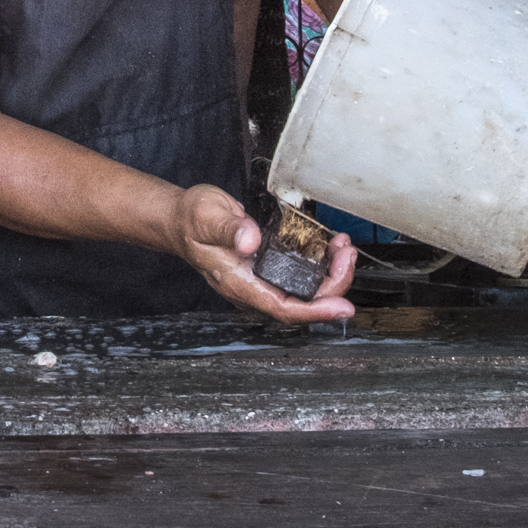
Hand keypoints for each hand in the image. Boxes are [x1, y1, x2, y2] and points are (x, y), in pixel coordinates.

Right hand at [171, 183, 356, 322]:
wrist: (180, 220)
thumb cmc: (191, 220)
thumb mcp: (206, 216)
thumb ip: (229, 228)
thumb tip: (250, 242)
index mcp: (238, 282)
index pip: (282, 308)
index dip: (315, 311)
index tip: (342, 307)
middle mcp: (252, 288)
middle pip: (301, 303)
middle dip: (332, 285)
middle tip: (347, 255)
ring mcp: (261, 281)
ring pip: (304, 292)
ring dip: (330, 275)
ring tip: (343, 248)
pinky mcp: (267, 269)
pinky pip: (300, 278)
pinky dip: (321, 266)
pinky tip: (330, 248)